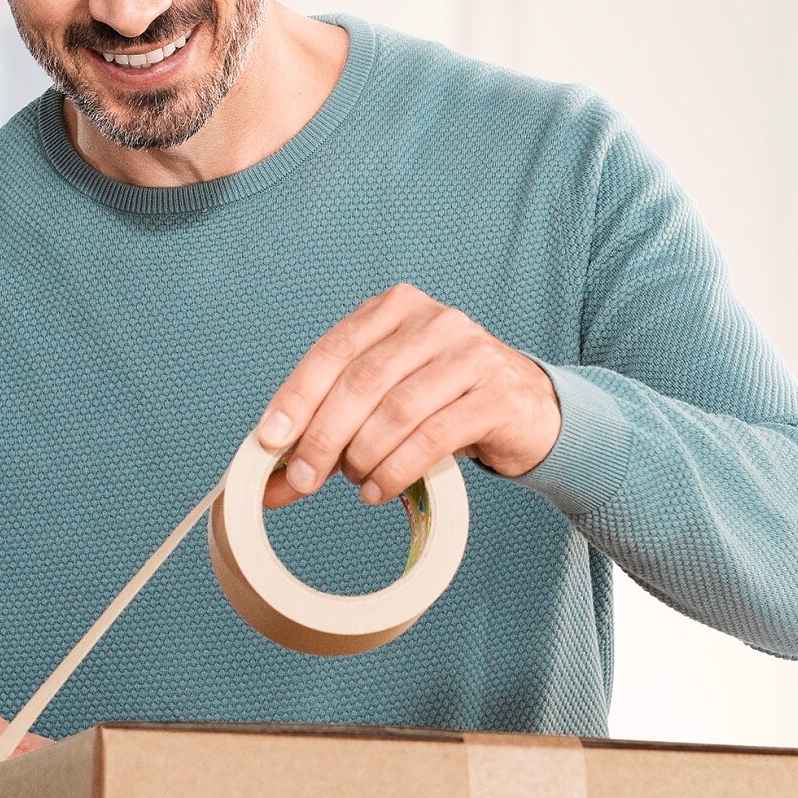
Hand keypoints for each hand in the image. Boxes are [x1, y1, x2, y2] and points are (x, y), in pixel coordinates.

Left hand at [257, 283, 561, 509]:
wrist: (527, 408)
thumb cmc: (442, 400)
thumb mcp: (384, 400)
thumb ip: (329, 428)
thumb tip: (271, 481)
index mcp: (396, 308)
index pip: (333, 351)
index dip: (296, 397)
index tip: (269, 439)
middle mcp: (434, 321)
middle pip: (362, 382)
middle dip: (323, 436)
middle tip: (302, 479)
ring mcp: (471, 354)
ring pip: (396, 411)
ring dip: (363, 456)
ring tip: (356, 482)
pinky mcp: (496, 396)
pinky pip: (432, 437)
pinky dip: (396, 469)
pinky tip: (381, 488)